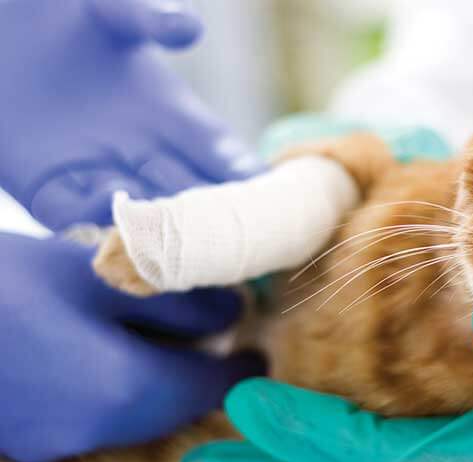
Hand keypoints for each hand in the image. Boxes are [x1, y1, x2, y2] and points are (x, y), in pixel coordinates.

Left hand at [0, 0, 259, 230]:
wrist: (2, 34)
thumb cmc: (68, 17)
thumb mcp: (114, 11)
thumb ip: (152, 18)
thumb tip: (190, 28)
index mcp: (172, 114)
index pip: (221, 154)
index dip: (244, 177)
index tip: (270, 198)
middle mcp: (144, 151)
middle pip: (190, 195)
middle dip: (214, 222)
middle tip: (238, 246)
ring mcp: (99, 173)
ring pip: (141, 215)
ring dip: (159, 233)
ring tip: (179, 251)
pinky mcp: (48, 188)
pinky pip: (76, 216)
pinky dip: (93, 224)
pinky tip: (111, 228)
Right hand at [0, 233, 261, 461]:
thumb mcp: (93, 276)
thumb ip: (173, 300)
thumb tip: (229, 313)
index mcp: (120, 391)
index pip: (204, 387)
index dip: (237, 368)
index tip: (259, 353)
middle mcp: (92, 430)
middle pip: (170, 404)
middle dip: (198, 374)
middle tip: (219, 340)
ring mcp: (52, 439)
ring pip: (132, 411)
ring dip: (159, 380)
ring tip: (171, 339)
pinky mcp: (22, 432)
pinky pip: (93, 414)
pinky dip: (117, 386)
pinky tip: (111, 351)